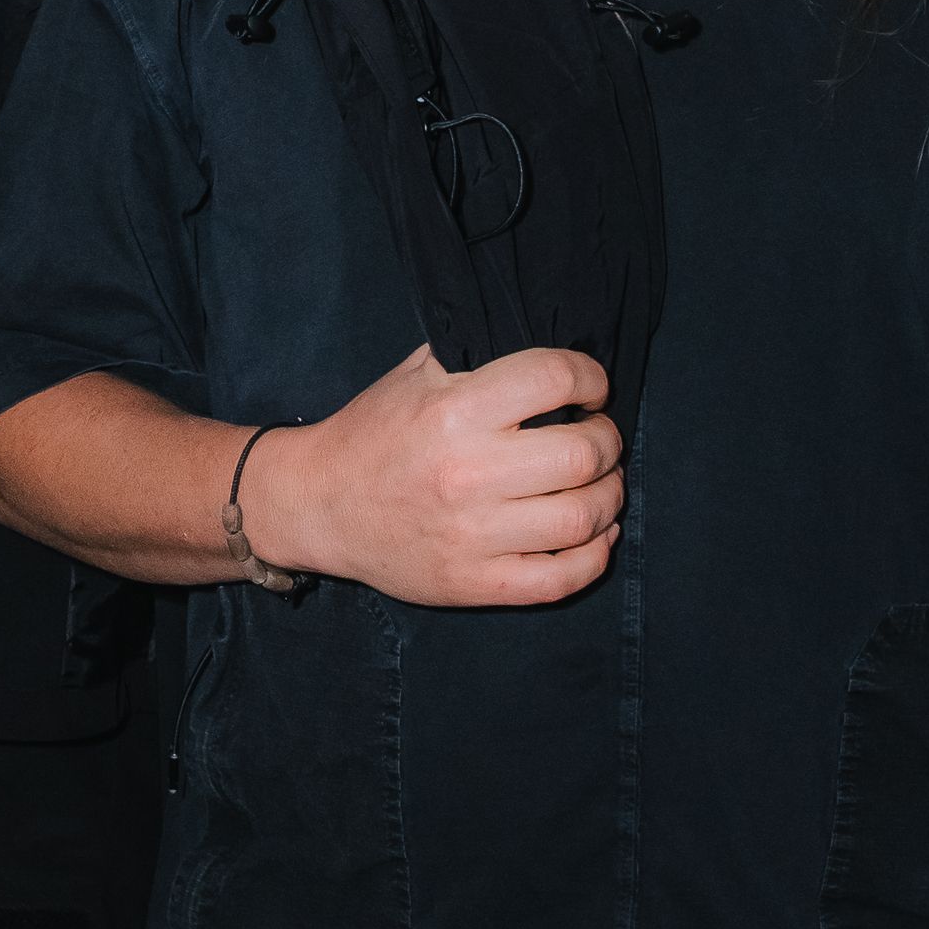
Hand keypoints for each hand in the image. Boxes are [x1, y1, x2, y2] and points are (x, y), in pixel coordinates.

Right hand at [237, 341, 621, 606]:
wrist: (318, 504)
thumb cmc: (372, 432)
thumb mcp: (412, 375)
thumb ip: (474, 355)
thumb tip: (543, 345)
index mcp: (453, 411)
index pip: (553, 379)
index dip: (590, 378)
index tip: (591, 387)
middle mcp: (468, 473)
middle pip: (584, 453)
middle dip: (607, 438)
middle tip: (598, 434)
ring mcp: (473, 535)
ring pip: (584, 517)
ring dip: (610, 495)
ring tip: (602, 483)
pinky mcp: (475, 583)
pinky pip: (562, 578)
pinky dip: (595, 555)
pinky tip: (595, 534)